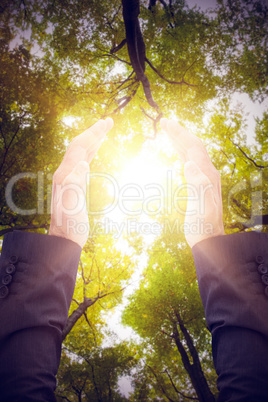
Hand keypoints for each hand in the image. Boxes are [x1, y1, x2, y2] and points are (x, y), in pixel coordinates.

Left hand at [49, 118, 113, 247]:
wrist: (64, 239)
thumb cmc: (70, 226)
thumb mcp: (73, 207)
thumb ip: (75, 184)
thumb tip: (83, 163)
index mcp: (66, 175)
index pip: (79, 147)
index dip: (93, 134)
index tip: (108, 122)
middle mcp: (65, 173)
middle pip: (79, 146)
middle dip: (94, 132)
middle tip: (109, 121)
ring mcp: (68, 178)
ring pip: (81, 153)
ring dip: (92, 141)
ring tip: (104, 132)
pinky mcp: (73, 185)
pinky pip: (82, 163)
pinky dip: (90, 153)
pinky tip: (95, 152)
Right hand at [160, 118, 224, 247]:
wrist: (209, 239)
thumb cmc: (203, 226)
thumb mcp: (201, 207)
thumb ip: (198, 185)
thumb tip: (189, 164)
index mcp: (208, 175)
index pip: (194, 148)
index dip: (180, 134)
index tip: (166, 124)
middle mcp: (208, 173)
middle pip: (194, 146)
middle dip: (179, 133)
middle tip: (164, 122)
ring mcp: (204, 178)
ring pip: (192, 153)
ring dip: (180, 141)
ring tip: (168, 131)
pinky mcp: (199, 184)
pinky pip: (191, 162)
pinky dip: (182, 153)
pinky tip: (177, 151)